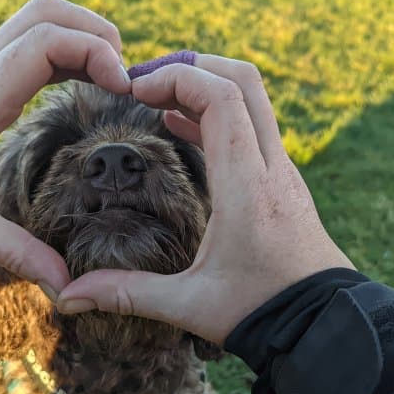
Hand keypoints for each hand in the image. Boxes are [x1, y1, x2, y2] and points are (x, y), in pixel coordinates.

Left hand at [0, 0, 130, 293]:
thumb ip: (21, 254)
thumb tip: (68, 289)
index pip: (42, 42)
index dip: (93, 53)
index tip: (122, 88)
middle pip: (46, 12)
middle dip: (95, 34)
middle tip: (120, 79)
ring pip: (40, 15)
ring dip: (83, 34)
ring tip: (109, 78)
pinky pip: (34, 38)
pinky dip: (68, 48)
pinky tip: (86, 81)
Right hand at [56, 55, 353, 343]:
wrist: (324, 324)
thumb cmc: (261, 313)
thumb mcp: (189, 306)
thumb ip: (127, 294)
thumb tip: (69, 296)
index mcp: (247, 186)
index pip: (221, 98)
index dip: (177, 79)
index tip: (135, 90)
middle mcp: (270, 167)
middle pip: (244, 80)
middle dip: (191, 69)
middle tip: (144, 84)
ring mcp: (282, 171)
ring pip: (252, 99)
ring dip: (205, 88)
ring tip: (154, 100)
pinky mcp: (282, 181)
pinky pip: (252, 127)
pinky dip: (217, 114)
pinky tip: (180, 126)